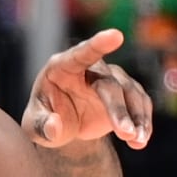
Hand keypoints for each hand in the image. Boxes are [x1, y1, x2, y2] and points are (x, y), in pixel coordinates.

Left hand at [24, 29, 151, 150]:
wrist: (62, 126)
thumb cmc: (43, 119)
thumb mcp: (34, 127)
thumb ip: (41, 126)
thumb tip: (54, 127)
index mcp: (62, 67)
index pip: (81, 53)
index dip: (98, 45)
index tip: (116, 35)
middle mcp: (90, 68)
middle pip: (110, 85)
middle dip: (118, 110)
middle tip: (126, 133)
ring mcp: (111, 78)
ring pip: (130, 93)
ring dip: (137, 118)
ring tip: (137, 141)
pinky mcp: (126, 92)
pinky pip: (140, 104)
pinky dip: (142, 122)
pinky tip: (140, 140)